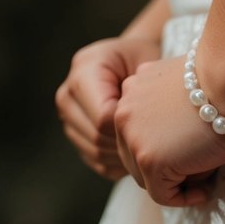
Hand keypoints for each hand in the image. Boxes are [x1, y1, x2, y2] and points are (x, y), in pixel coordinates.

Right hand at [55, 36, 161, 179]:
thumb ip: (140, 92)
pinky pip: (97, 162)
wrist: (134, 61)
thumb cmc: (146, 59)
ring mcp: (67, 117)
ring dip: (125, 155)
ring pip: (96, 152)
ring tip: (150, 145)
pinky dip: (120, 164)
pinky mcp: (75, 135)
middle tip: (157, 140)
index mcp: (84, 71)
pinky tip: (139, 152)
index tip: (156, 124)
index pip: (104, 117)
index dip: (132, 126)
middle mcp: (67, 95)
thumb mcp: (148, 65)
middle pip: (97, 137)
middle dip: (129, 143)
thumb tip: (139, 128)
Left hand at [114, 55, 224, 206]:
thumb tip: (181, 145)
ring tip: (204, 178)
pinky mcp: (150, 160)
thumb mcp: (186, 87)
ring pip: (145, 177)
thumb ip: (172, 107)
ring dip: (173, 181)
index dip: (163, 145)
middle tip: (197, 169)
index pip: (138, 129)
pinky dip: (184, 198)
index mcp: (133, 88)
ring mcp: (133, 138)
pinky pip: (162, 194)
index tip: (190, 151)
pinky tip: (204, 191)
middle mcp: (123, 112)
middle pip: (135, 155)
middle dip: (165, 166)